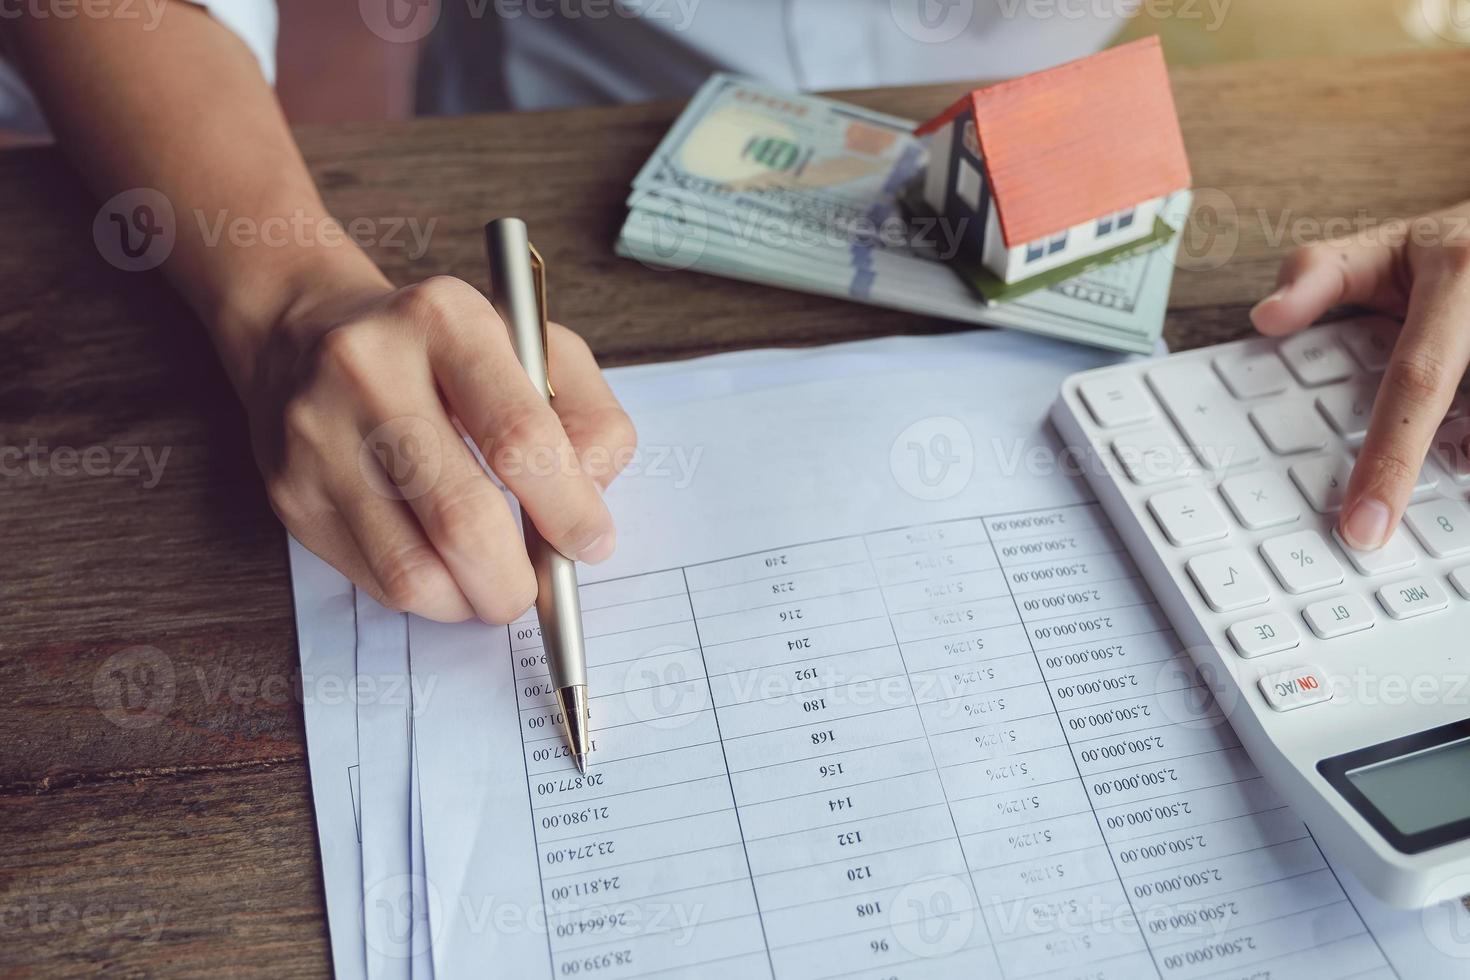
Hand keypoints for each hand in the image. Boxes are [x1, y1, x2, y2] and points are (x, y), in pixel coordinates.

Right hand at [244, 275, 636, 622]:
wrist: (304, 334)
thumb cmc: (442, 352)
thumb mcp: (535, 348)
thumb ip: (589, 416)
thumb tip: (590, 500)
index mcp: (445, 320)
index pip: (520, 438)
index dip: (568, 509)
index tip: (590, 542)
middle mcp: (369, 369)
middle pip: (462, 518)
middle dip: (516, 577)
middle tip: (539, 585)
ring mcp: (319, 436)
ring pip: (414, 570)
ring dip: (472, 598)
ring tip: (493, 582)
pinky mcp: (292, 494)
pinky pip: (377, 580)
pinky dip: (429, 595)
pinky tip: (445, 568)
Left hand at [1250, 201, 1469, 550]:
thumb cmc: (1442, 253)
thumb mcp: (1378, 249)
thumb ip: (1319, 277)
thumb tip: (1266, 319)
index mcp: (1456, 280)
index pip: (1417, 381)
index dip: (1391, 458)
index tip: (1363, 525)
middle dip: (1435, 477)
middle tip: (1384, 531)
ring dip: (1465, 457)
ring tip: (1443, 488)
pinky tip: (1457, 458)